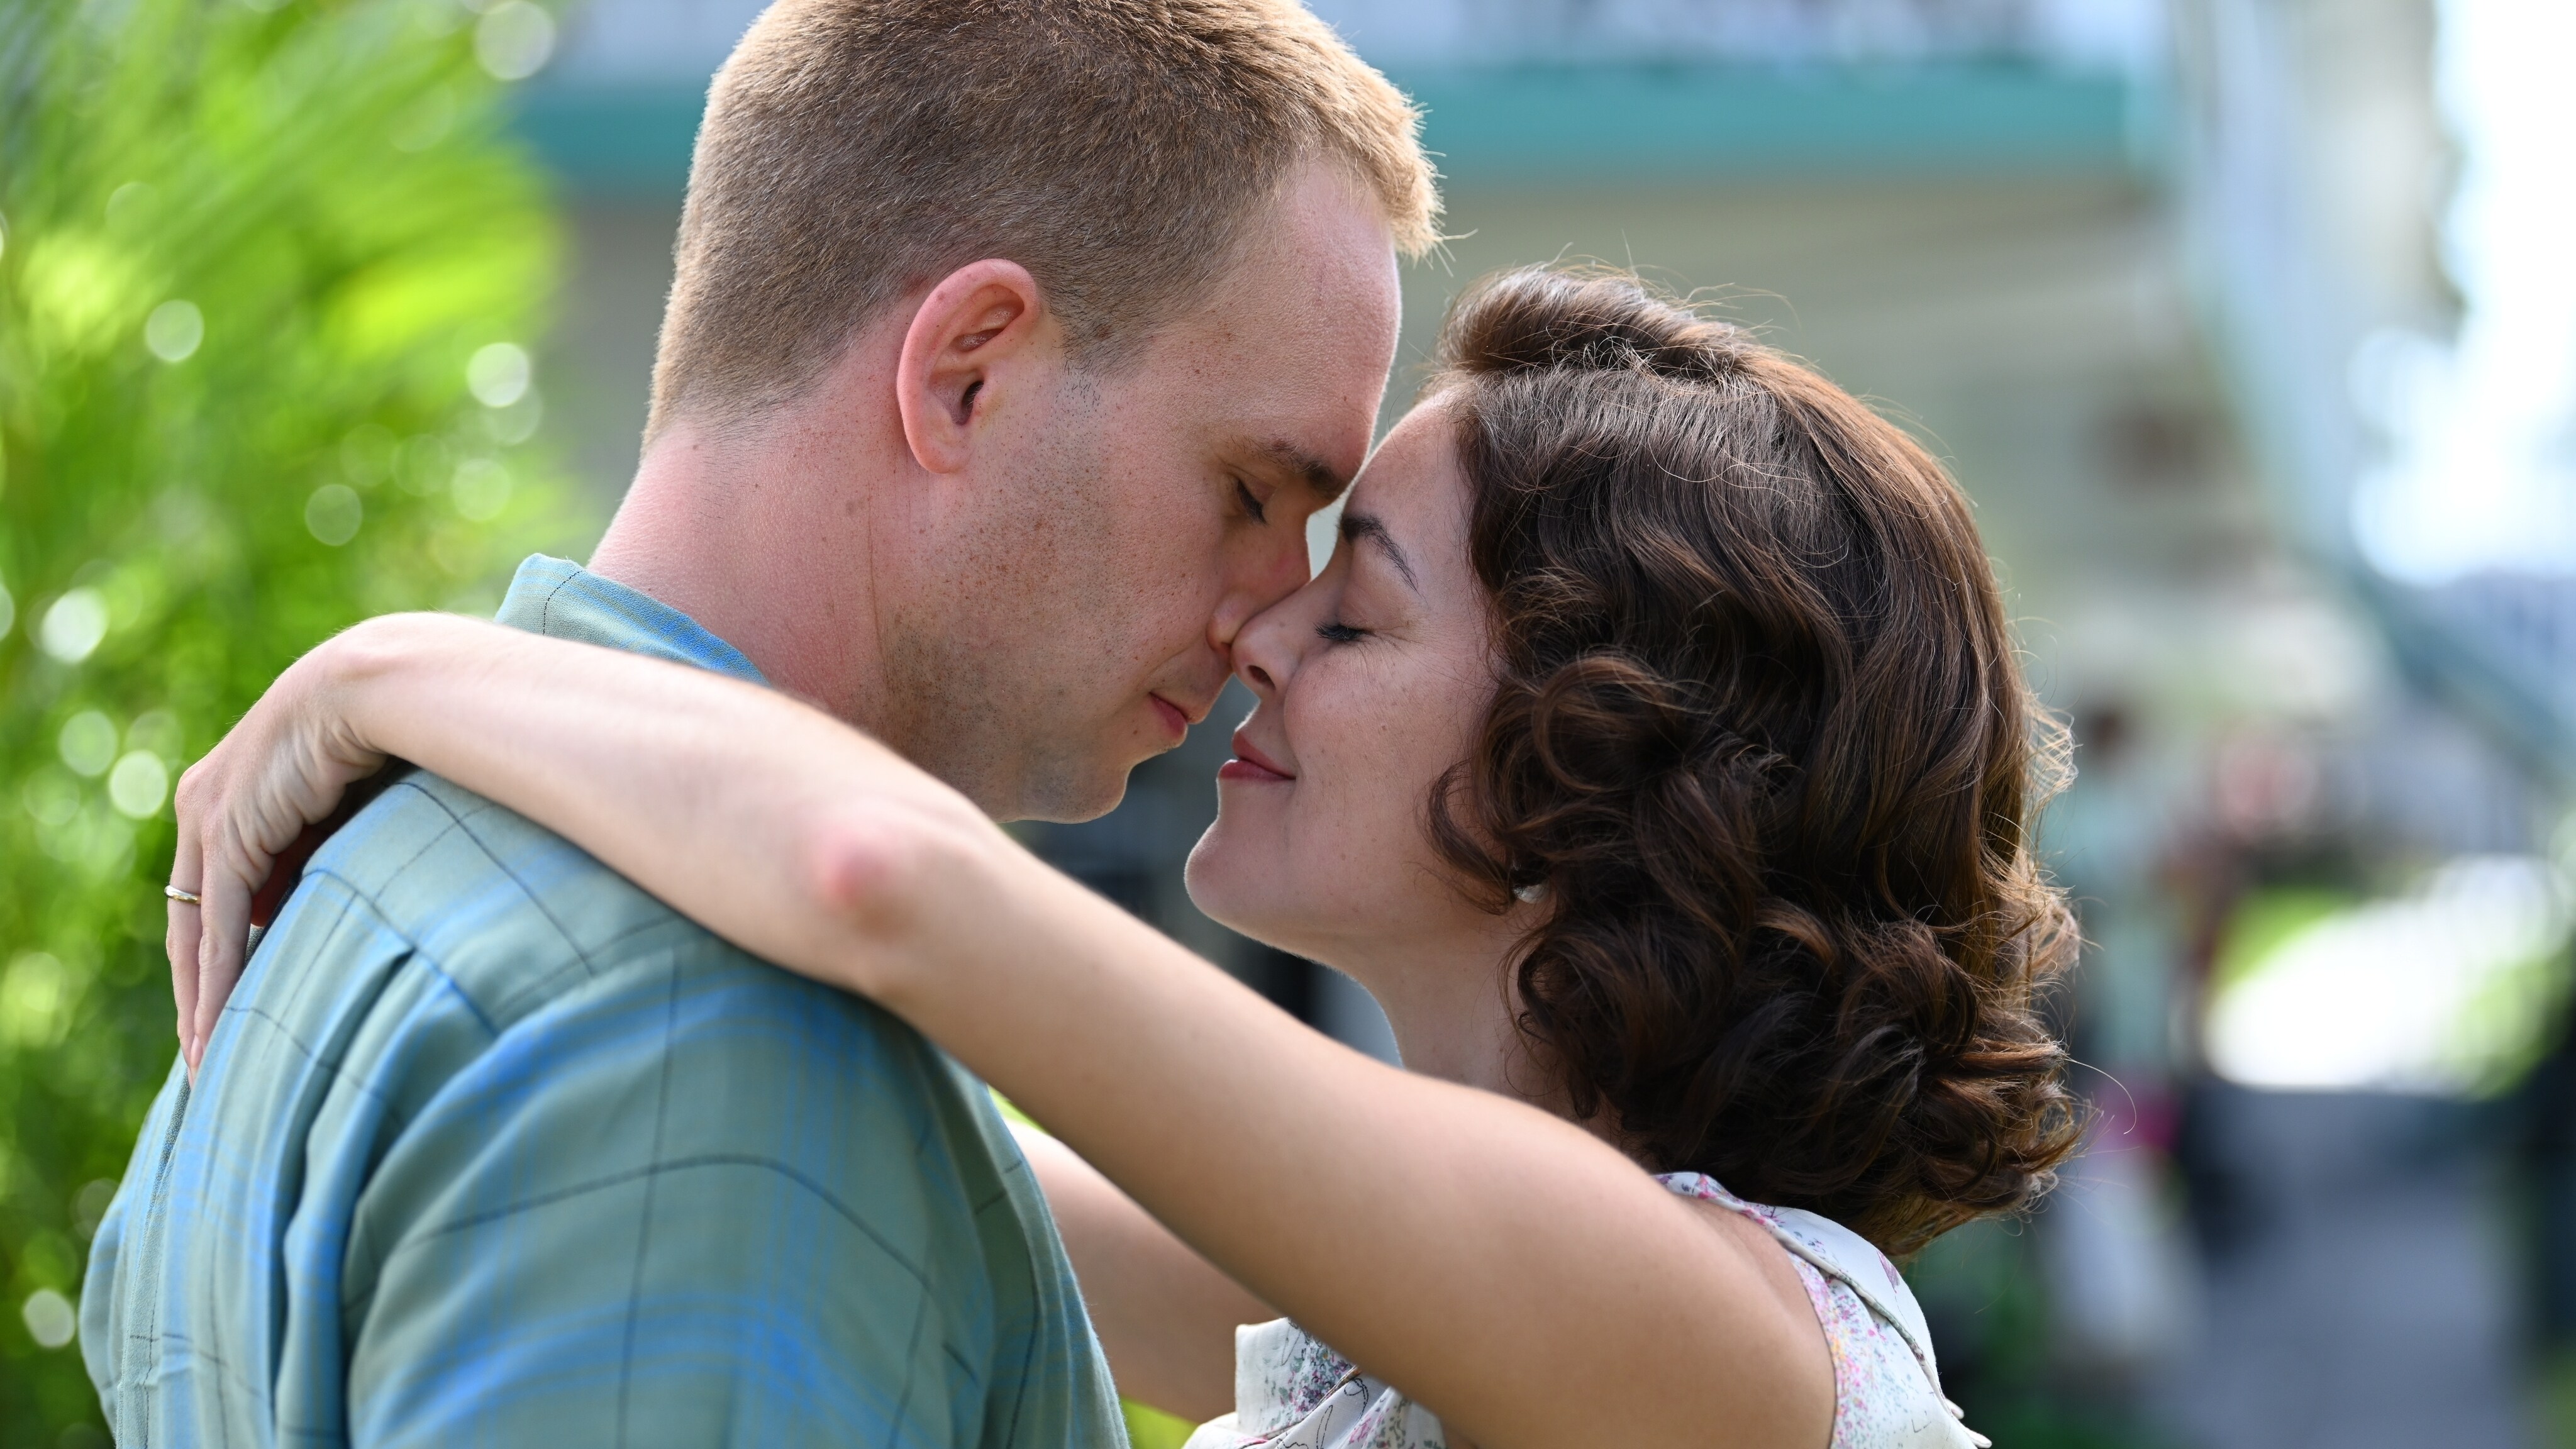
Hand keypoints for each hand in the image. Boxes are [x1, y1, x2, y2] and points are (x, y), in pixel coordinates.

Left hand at [167, 629, 396, 1074]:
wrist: (388, 682)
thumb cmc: (398, 734)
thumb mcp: (356, 809)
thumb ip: (335, 852)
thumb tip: (350, 902)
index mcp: (232, 790)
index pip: (215, 891)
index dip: (219, 953)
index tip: (232, 1006)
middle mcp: (204, 801)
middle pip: (190, 918)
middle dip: (199, 990)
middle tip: (209, 1054)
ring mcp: (208, 814)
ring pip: (194, 932)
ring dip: (203, 1001)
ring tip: (212, 1063)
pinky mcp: (228, 831)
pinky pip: (216, 927)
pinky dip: (219, 982)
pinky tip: (221, 1029)